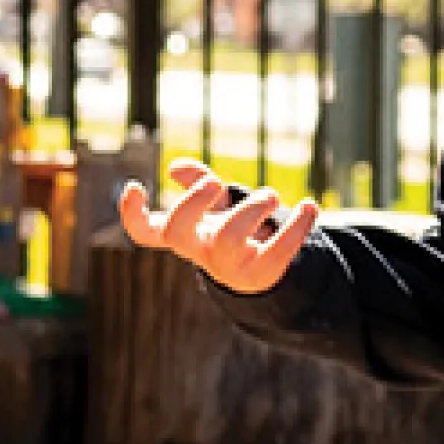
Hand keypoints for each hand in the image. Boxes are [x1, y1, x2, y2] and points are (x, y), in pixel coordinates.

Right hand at [114, 159, 320, 296]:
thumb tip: (176, 168)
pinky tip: (311, 206)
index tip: (136, 186)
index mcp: (184, 236)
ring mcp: (229, 265)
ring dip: (251, 208)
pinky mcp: (262, 273)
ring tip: (273, 195)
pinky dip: (298, 224)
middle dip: (192, 202)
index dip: (132, 213)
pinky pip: (278, 250)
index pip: (145, 232)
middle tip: (215, 181)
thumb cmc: (229, 233)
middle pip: (178, 232)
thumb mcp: (213, 208)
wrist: (259, 275)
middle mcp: (200, 251)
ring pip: (228, 237)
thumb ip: (197, 183)